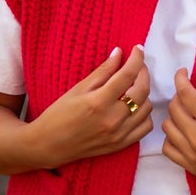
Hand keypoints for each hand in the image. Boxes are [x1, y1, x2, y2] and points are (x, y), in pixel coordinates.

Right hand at [26, 46, 154, 167]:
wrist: (49, 145)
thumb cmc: (58, 115)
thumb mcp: (77, 89)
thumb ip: (102, 71)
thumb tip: (119, 53)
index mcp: (98, 102)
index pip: (127, 75)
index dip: (136, 59)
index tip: (138, 49)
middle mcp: (112, 119)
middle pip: (142, 90)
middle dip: (143, 73)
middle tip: (137, 66)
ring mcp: (118, 134)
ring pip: (146, 108)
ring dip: (143, 93)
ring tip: (132, 87)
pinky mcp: (120, 144)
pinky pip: (145, 127)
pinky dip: (144, 114)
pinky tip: (134, 107)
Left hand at [161, 67, 195, 194]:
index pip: (186, 94)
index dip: (180, 78)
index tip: (182, 72)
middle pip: (174, 109)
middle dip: (178, 96)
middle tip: (189, 94)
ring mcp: (191, 154)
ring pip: (167, 127)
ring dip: (173, 116)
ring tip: (186, 114)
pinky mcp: (190, 167)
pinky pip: (167, 149)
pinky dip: (170, 138)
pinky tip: (181, 133)